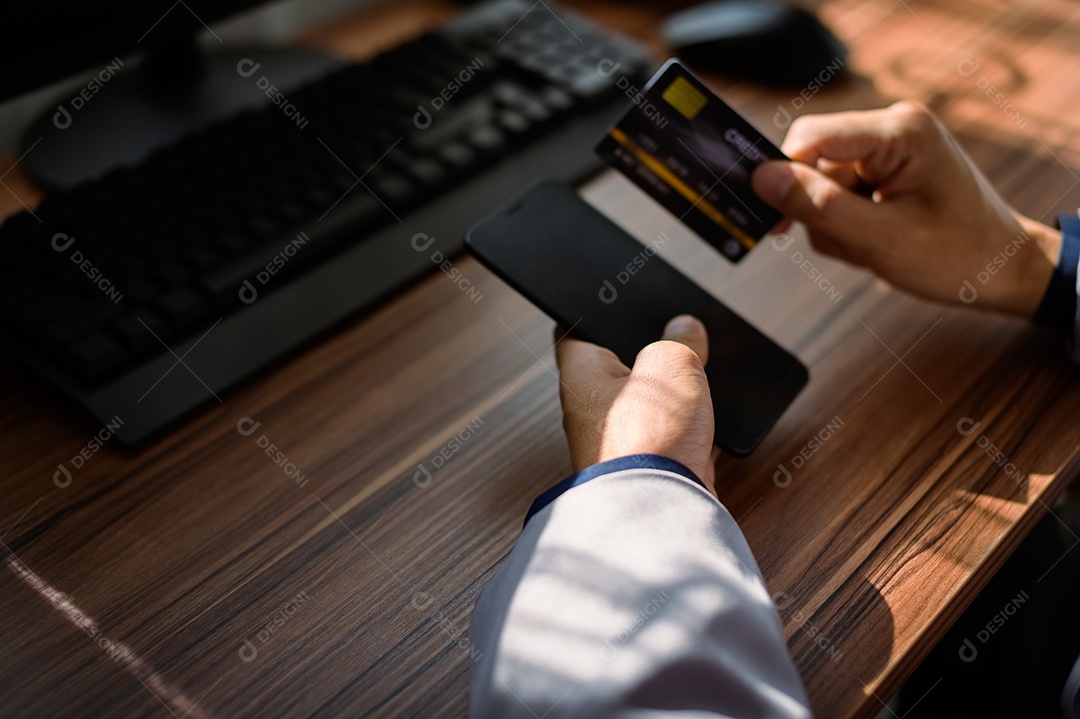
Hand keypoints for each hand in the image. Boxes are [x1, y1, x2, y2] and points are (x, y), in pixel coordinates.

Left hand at [554, 315, 718, 492]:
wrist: (659, 510)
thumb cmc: (648, 437)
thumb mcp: (671, 364)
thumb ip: (678, 340)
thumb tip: (685, 328)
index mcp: (579, 376)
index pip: (573, 333)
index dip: (594, 314)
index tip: (611, 305)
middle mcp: (588, 411)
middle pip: (616, 369)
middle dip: (645, 354)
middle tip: (673, 336)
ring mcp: (615, 443)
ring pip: (644, 405)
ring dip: (670, 393)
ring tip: (698, 377)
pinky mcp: (642, 468)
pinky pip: (665, 436)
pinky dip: (684, 427)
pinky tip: (707, 422)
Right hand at [751, 100, 1060, 316]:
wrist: (1003, 270)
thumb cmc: (957, 256)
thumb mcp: (881, 240)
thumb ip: (819, 207)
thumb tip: (763, 178)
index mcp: (900, 130)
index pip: (810, 137)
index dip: (784, 177)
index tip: (775, 224)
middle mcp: (893, 126)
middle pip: (812, 162)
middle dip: (819, 210)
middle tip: (851, 244)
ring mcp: (889, 147)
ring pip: (821, 184)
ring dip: (834, 225)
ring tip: (873, 248)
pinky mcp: (885, 168)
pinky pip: (838, 194)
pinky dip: (846, 226)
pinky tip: (874, 242)